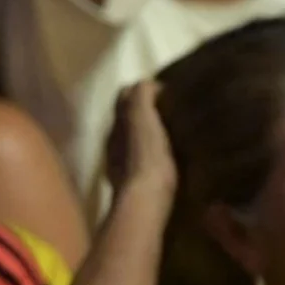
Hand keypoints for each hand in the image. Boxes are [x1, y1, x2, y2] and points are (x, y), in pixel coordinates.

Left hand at [106, 81, 175, 198]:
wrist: (144, 200)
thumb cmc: (146, 156)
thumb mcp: (143, 118)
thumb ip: (141, 97)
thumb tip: (147, 84)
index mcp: (116, 124)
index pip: (124, 96)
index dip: (143, 90)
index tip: (167, 93)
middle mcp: (112, 141)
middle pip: (125, 117)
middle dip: (144, 110)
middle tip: (172, 111)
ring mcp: (119, 163)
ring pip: (131, 139)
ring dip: (147, 132)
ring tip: (172, 133)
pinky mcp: (131, 182)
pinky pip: (139, 159)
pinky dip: (149, 152)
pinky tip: (165, 157)